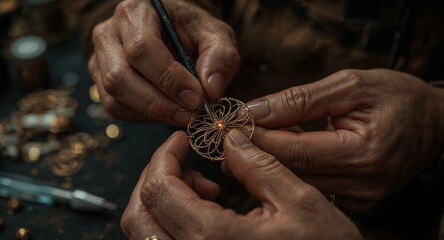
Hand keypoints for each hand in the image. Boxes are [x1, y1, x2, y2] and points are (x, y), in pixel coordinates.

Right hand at [88, 0, 238, 124]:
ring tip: (182, 115)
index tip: (196, 98)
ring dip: (151, 113)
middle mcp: (109, 34)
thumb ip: (220, 57)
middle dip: (158, 103)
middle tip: (190, 115)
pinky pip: (115, 108)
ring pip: (114, 97)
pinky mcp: (101, 82)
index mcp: (136, 12)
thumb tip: (211, 90)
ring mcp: (100, 59)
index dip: (168, 78)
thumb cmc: (193, 33)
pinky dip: (143, 117)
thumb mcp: (216, 36)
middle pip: (120, 76)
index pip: (142, 49)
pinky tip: (166, 111)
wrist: (175, 37)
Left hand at [121, 130, 361, 238]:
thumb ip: (259, 165)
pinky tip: (208, 206)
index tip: (182, 138)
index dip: (164, 155)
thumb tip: (230, 139)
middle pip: (138, 215)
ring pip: (146, 232)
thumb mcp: (300, 202)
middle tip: (183, 157)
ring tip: (203, 184)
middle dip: (156, 176)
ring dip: (163, 199)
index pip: (159, 189)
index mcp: (213, 239)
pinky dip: (173, 219)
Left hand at [246, 69, 443, 213]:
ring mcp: (361, 198)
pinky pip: (312, 188)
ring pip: (299, 183)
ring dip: (269, 163)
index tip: (232, 125)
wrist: (432, 123)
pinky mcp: (357, 202)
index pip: (297, 151)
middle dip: (256, 153)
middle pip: (293, 172)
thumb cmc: (396, 97)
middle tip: (229, 137)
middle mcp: (364, 184)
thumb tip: (255, 111)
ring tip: (245, 144)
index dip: (260, 139)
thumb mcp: (350, 86)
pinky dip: (290, 172)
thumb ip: (300, 100)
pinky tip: (274, 157)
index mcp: (365, 153)